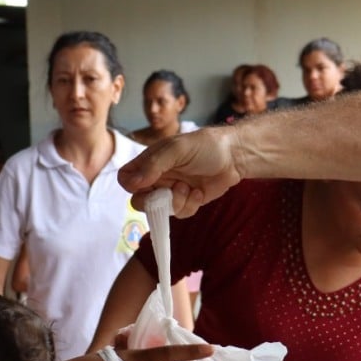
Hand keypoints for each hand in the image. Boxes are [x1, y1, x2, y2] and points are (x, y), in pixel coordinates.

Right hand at [118, 129, 241, 217]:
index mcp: (150, 162)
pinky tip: (199, 192)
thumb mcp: (177, 149)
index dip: (132, 185)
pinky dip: (190, 205)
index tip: (147, 185)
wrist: (234, 156)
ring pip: (160, 211)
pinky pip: (179, 213)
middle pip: (140, 200)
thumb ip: (154, 164)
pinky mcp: (187, 202)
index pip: (126, 179)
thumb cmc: (205, 146)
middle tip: (168, 193)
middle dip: (155, 201)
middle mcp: (157, 178)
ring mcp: (171, 191)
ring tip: (189, 188)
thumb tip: (131, 183)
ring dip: (176, 202)